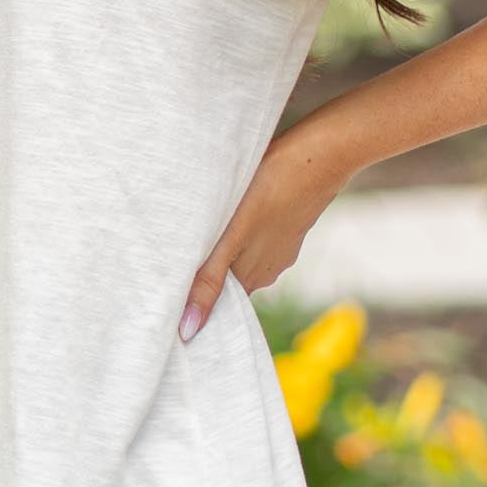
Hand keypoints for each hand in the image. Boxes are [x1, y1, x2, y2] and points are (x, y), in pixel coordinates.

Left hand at [177, 115, 362, 341]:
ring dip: (219, 253)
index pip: (217, 304)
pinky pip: (254, 238)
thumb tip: (188, 330)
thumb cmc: (270, 191)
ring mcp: (279, 247)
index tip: (166, 303)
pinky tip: (226, 216)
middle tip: (166, 267)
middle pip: (227, 281)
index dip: (193, 304)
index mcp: (251, 278)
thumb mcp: (231, 237)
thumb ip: (208, 280)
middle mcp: (266, 269)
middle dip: (201, 278)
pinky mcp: (285, 225)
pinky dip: (237, 233)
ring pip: (240, 257)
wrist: (320, 156)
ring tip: (189, 239)